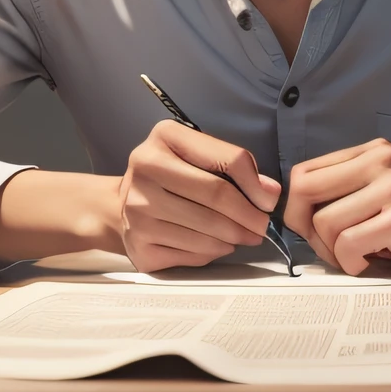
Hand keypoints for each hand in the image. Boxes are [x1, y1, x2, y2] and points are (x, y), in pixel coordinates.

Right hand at [116, 120, 282, 271]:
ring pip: (207, 231)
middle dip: (249, 216)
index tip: (270, 200)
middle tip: (263, 226)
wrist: (120, 205)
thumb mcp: (197, 154)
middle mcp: (145, 170)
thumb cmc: (171, 176)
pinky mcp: (139, 246)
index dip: (256, 183)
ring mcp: (138, 211)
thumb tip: (269, 193)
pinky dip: (213, 252)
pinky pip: (192, 254)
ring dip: (235, 237)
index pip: (227, 159)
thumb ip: (233, 165)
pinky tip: (217, 244)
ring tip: (244, 235)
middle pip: (216, 196)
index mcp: (165, 137)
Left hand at [283, 138, 390, 275]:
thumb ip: (347, 189)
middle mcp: (381, 162)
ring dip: (333, 251)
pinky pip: (349, 245)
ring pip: (325, 224)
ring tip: (358, 256)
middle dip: (305, 229)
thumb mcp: (385, 187)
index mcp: (372, 152)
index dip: (295, 207)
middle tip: (327, 248)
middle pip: (304, 193)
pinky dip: (352, 263)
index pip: (304, 173)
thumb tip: (293, 212)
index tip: (309, 229)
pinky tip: (372, 263)